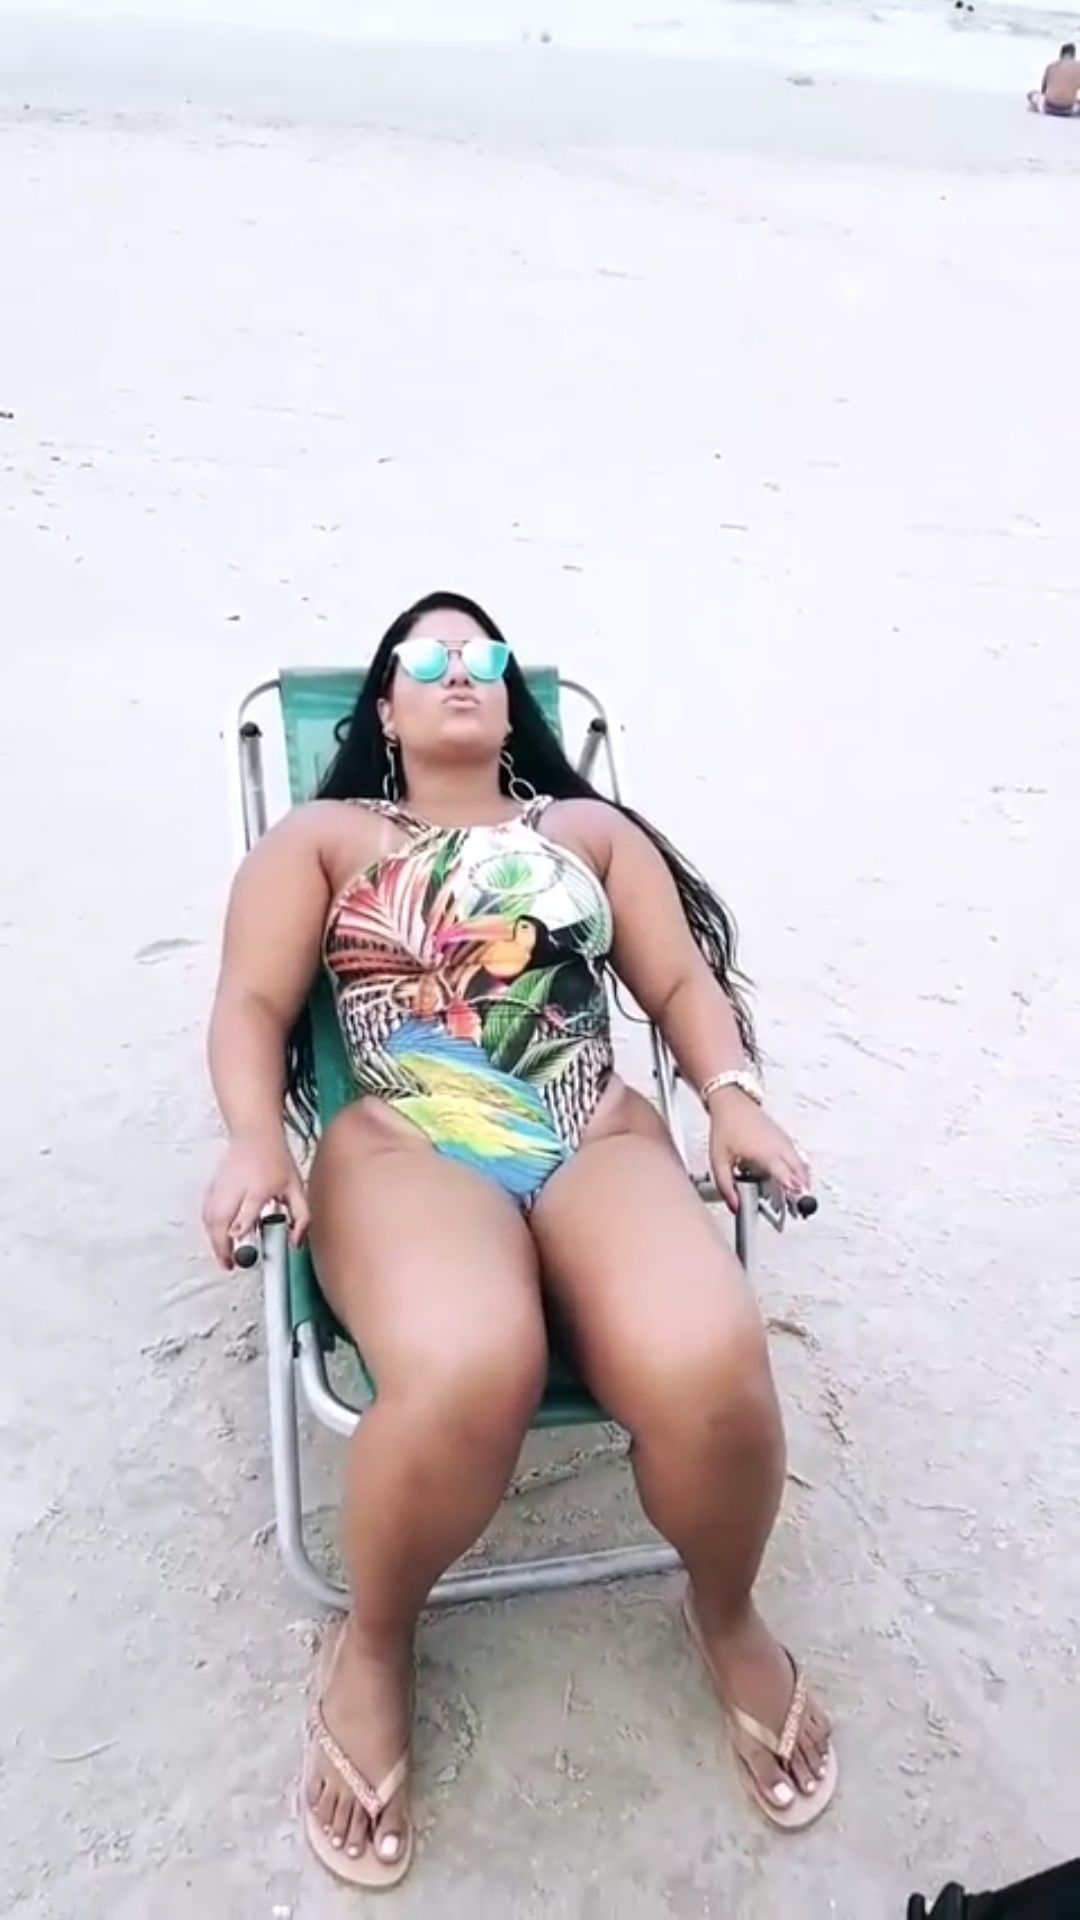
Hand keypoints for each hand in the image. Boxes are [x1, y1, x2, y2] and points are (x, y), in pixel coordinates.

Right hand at [201, 1129, 309, 1268]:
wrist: (255, 1134)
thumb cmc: (275, 1159)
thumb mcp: (296, 1186)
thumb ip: (301, 1217)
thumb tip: (296, 1242)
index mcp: (259, 1185)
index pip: (247, 1209)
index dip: (241, 1227)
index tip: (240, 1241)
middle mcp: (237, 1185)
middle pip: (221, 1217)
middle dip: (222, 1244)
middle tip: (230, 1263)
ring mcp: (222, 1185)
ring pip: (210, 1217)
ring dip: (214, 1240)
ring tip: (225, 1257)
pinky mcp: (213, 1186)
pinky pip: (206, 1212)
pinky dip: (209, 1229)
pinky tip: (218, 1238)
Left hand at [708, 1091, 810, 1214]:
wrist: (731, 1103)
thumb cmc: (726, 1127)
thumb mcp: (719, 1161)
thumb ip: (726, 1186)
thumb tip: (735, 1205)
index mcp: (766, 1154)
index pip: (786, 1176)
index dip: (795, 1191)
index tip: (802, 1203)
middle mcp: (779, 1147)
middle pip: (800, 1174)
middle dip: (802, 1192)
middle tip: (800, 1209)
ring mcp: (784, 1141)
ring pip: (801, 1166)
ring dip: (801, 1181)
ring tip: (796, 1197)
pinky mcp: (784, 1138)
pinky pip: (797, 1157)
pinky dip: (798, 1170)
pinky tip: (790, 1178)